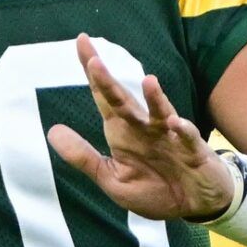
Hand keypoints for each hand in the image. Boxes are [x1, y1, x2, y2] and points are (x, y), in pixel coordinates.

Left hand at [47, 34, 237, 220]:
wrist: (193, 205)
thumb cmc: (153, 188)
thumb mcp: (111, 178)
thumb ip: (83, 157)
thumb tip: (52, 131)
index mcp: (122, 131)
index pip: (103, 96)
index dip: (92, 73)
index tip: (81, 41)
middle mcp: (144, 127)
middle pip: (124, 100)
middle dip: (108, 82)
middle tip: (93, 61)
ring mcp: (169, 137)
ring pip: (161, 112)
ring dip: (155, 98)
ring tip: (149, 81)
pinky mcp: (193, 152)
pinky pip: (188, 139)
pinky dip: (183, 131)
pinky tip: (176, 124)